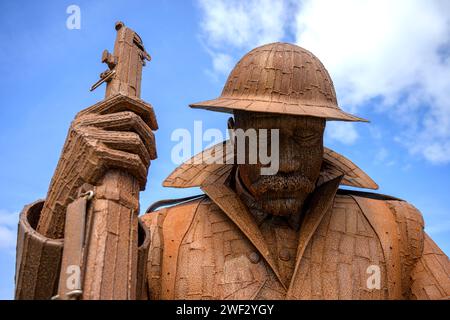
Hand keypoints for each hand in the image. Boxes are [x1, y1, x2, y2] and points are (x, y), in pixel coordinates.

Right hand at [38, 95, 157, 237]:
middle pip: (133, 119)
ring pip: (135, 140)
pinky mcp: (97, 155)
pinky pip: (132, 159)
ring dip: (147, 157)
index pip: (122, 99)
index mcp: (87, 114)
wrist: (64, 189)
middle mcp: (87, 122)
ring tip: (146, 168)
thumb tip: (146, 120)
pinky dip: (141, 170)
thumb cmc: (83, 164)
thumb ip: (109, 125)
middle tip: (154, 154)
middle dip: (150, 138)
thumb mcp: (89, 137)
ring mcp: (91, 138)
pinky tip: (142, 179)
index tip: (155, 125)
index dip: (144, 109)